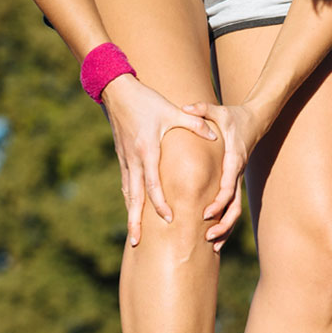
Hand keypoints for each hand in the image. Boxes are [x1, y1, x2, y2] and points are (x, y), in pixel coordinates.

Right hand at [100, 74, 216, 245]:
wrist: (116, 90)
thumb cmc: (146, 100)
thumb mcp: (172, 110)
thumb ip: (195, 123)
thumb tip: (215, 134)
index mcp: (146, 150)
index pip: (153, 184)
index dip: (160, 203)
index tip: (169, 219)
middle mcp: (133, 159)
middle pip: (134, 197)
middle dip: (135, 220)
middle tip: (136, 242)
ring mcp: (125, 159)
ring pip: (128, 193)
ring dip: (130, 214)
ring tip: (133, 235)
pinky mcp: (122, 157)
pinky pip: (126, 183)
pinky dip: (129, 199)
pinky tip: (132, 210)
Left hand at [180, 101, 265, 251]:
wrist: (255, 120)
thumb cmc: (234, 115)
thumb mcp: (218, 110)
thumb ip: (202, 110)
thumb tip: (186, 108)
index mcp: (233, 160)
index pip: (227, 187)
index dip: (217, 203)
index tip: (206, 214)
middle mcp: (236, 174)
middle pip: (234, 206)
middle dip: (223, 225)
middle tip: (208, 238)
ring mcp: (237, 180)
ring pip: (235, 211)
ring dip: (225, 229)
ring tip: (212, 246)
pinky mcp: (234, 182)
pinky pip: (232, 207)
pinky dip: (225, 223)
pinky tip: (215, 238)